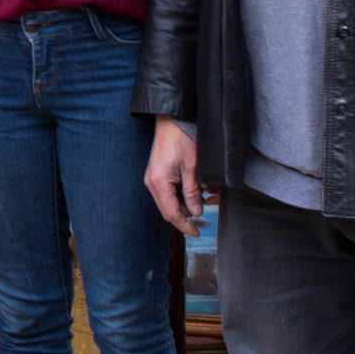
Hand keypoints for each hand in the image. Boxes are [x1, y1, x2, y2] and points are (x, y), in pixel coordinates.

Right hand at [145, 119, 206, 234]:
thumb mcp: (192, 167)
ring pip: (169, 202)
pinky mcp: (157, 174)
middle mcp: (152, 182)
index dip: (184, 225)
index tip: (196, 233)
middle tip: (201, 222)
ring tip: (202, 202)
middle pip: (168, 210)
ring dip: (185, 206)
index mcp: (159, 182)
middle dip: (185, 217)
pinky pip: (168, 193)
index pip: (171, 213)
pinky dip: (181, 196)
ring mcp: (153, 178)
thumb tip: (196, 212)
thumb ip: (192, 192)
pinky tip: (194, 193)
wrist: (171, 120)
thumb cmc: (181, 139)